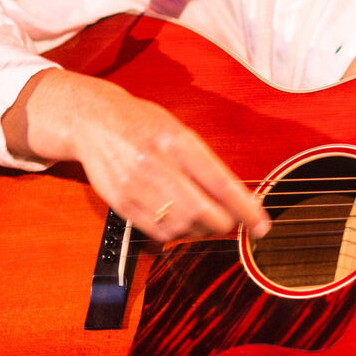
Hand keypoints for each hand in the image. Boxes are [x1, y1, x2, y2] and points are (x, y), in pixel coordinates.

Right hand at [2, 68, 269, 242]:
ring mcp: (136, 187)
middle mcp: (156, 165)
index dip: (245, 209)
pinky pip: (157, 232)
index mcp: (177, 141)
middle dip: (223, 224)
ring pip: (180, 228)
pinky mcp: (121, 204)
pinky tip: (181, 222)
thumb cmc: (143, 123)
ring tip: (205, 219)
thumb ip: (204, 162)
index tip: (262, 225)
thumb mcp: (179, 130)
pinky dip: (176, 234)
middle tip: (232, 221)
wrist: (93, 122)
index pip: (220, 183)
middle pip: (201, 213)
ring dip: (200, 231)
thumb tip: (236, 198)